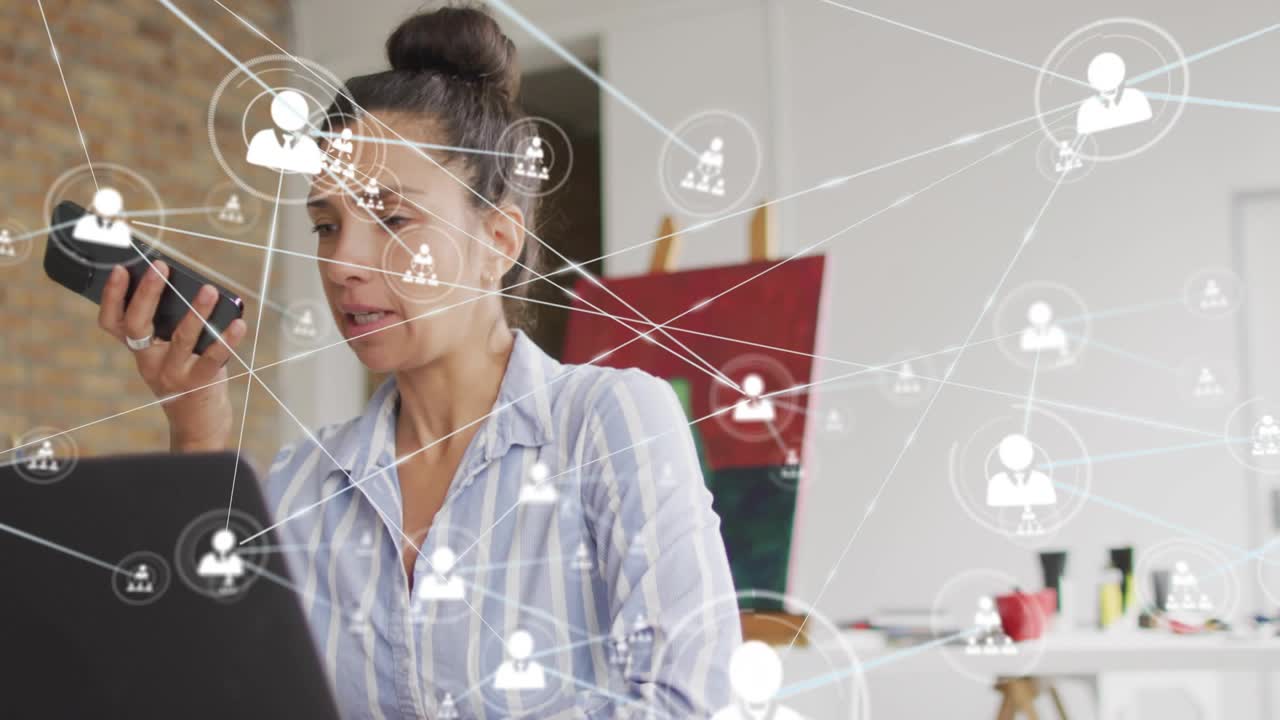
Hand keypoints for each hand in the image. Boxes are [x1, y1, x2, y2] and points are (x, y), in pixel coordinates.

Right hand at [96, 261, 246, 451]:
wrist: (197, 428)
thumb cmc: (188, 379)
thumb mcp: (171, 354)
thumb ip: (173, 327)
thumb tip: (191, 287)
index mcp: (139, 350)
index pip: (113, 322)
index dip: (112, 296)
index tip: (121, 270)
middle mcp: (149, 362)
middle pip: (138, 324)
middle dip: (148, 293)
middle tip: (161, 266)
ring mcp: (172, 374)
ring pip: (180, 338)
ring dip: (196, 311)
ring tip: (209, 289)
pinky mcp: (198, 384)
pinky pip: (213, 358)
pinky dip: (226, 339)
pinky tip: (238, 323)